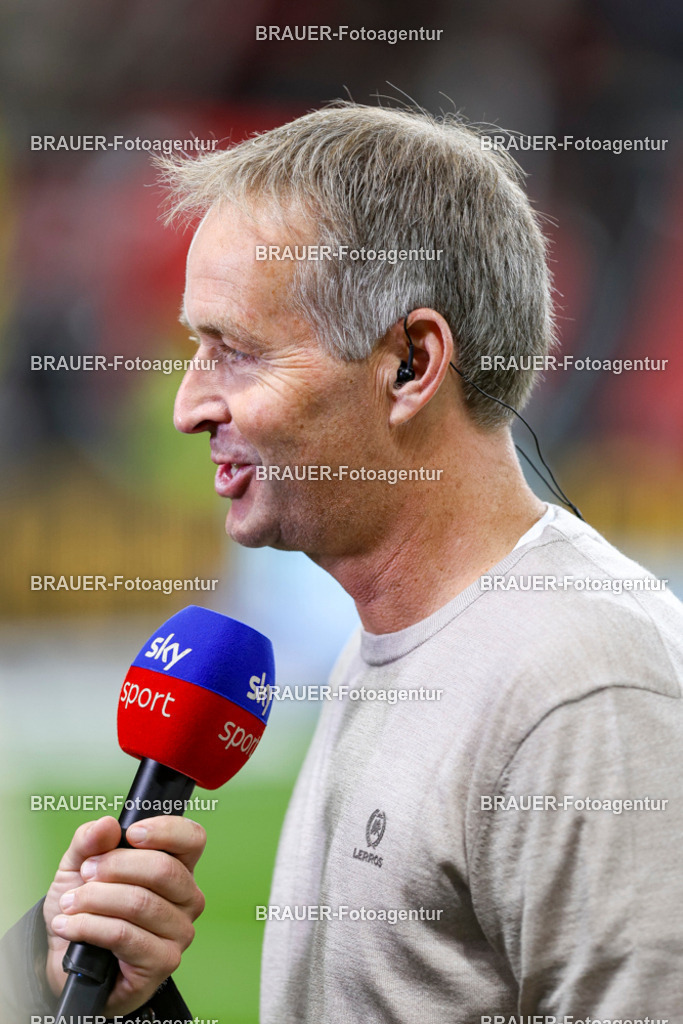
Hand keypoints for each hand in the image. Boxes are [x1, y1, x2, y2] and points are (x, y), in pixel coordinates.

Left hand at [43, 815, 205, 1014]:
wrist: (69, 959)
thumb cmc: (85, 909)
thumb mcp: (78, 865)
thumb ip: (89, 840)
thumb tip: (106, 825)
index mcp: (178, 867)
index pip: (192, 838)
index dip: (165, 831)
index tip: (130, 834)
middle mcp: (187, 898)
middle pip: (163, 869)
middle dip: (115, 866)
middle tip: (85, 872)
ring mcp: (179, 932)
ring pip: (140, 902)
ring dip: (95, 899)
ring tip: (70, 903)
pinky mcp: (163, 962)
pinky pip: (125, 935)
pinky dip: (90, 927)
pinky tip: (71, 925)